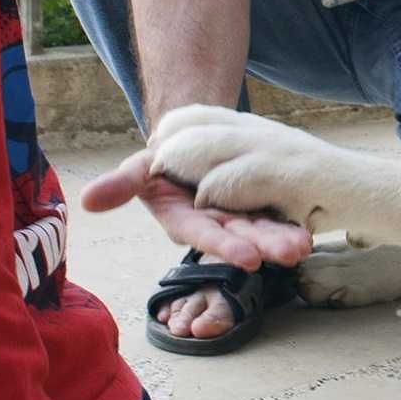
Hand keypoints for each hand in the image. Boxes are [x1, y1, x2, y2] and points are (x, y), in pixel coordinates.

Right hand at [80, 140, 311, 271]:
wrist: (193, 142)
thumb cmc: (164, 161)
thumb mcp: (141, 168)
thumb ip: (121, 184)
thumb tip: (86, 201)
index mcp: (186, 219)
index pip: (205, 234)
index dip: (224, 245)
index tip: (248, 257)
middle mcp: (215, 222)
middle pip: (241, 236)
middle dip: (266, 245)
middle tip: (294, 251)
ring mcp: (240, 214)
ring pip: (263, 228)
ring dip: (284, 236)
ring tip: (307, 242)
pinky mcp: (259, 203)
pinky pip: (277, 211)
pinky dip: (293, 217)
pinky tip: (314, 223)